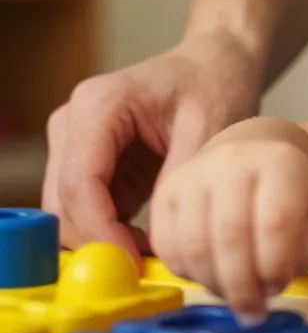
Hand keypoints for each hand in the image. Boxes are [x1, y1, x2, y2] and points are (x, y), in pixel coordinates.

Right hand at [41, 30, 263, 262]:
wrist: (218, 63)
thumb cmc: (217, 84)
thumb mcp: (210, 129)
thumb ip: (178, 182)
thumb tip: (156, 240)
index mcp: (99, 105)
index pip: (80, 183)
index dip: (100, 232)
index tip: (131, 263)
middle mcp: (74, 122)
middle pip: (64, 202)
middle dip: (99, 242)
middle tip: (144, 269)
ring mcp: (75, 142)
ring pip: (70, 211)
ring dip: (104, 239)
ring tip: (154, 253)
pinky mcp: (89, 161)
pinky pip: (88, 208)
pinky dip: (112, 231)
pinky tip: (149, 239)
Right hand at [148, 121, 307, 320]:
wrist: (258, 153)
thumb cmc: (292, 194)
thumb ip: (303, 251)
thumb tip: (267, 286)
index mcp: (279, 162)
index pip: (276, 221)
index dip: (276, 265)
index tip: (280, 286)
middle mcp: (232, 160)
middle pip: (230, 235)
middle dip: (242, 287)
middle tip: (254, 312)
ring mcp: (192, 174)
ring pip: (193, 245)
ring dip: (214, 284)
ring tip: (235, 296)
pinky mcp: (163, 193)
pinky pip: (167, 247)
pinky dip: (188, 274)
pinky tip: (212, 276)